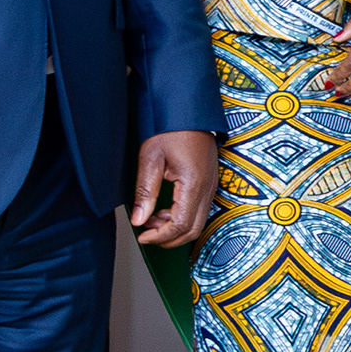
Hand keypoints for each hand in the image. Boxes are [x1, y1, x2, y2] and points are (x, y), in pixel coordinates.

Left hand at [130, 130, 218, 245]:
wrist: (190, 112)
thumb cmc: (171, 130)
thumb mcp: (150, 159)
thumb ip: (145, 192)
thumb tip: (139, 220)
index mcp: (193, 184)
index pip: (180, 225)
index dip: (160, 236)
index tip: (142, 236)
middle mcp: (207, 188)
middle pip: (193, 230)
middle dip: (169, 239)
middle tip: (147, 234)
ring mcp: (211, 186)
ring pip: (197, 223)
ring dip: (174, 229)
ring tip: (152, 219)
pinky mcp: (209, 183)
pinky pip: (199, 211)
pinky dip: (182, 218)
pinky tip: (165, 210)